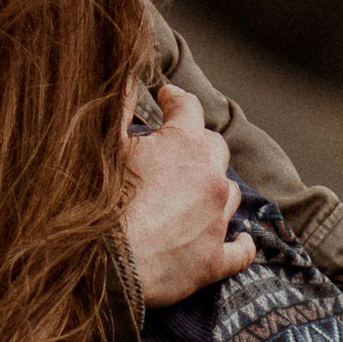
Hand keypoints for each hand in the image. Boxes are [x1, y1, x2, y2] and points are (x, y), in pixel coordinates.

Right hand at [120, 83, 252, 303]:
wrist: (107, 263)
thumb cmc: (101, 201)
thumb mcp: (105, 144)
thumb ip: (119, 106)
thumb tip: (127, 78)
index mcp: (184, 145)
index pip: (189, 108)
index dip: (176, 100)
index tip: (167, 98)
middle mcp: (210, 178)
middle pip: (216, 148)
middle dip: (199, 143)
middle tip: (180, 146)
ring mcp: (215, 220)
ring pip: (230, 193)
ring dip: (216, 187)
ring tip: (200, 189)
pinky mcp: (214, 260)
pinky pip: (241, 250)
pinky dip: (241, 243)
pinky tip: (241, 240)